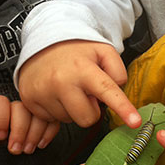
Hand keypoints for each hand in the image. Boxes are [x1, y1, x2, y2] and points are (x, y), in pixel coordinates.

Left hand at [0, 96, 59, 154]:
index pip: (1, 102)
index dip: (1, 118)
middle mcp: (13, 109)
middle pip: (22, 108)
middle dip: (20, 130)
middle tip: (15, 149)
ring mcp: (30, 115)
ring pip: (39, 114)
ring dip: (35, 134)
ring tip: (28, 149)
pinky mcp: (44, 123)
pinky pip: (53, 121)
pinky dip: (48, 133)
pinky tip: (41, 145)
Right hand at [19, 40, 141, 127]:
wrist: (42, 42)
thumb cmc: (77, 50)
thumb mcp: (103, 51)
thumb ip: (117, 70)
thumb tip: (117, 91)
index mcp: (83, 69)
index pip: (107, 91)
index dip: (123, 108)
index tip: (135, 122)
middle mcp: (61, 82)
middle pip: (88, 119)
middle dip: (90, 109)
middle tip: (85, 91)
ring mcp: (43, 92)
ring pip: (69, 120)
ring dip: (72, 109)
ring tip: (68, 88)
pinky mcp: (29, 101)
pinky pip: (51, 119)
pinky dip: (57, 109)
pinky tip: (55, 93)